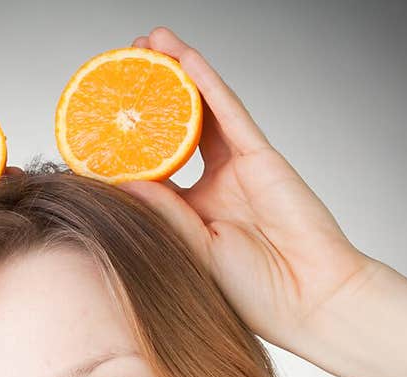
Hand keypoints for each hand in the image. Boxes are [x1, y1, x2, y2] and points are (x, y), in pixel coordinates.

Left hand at [119, 28, 382, 358]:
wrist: (309, 301)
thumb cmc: (255, 295)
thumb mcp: (193, 253)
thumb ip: (162, 213)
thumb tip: (121, 181)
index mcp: (191, 220)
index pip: (151, 174)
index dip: (127, 148)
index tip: (96, 126)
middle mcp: (212, 190)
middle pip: (174, 133)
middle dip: (150, 99)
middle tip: (121, 67)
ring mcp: (237, 170)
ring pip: (201, 112)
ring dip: (176, 75)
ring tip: (148, 44)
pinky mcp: (261, 157)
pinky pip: (230, 112)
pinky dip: (207, 83)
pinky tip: (185, 58)